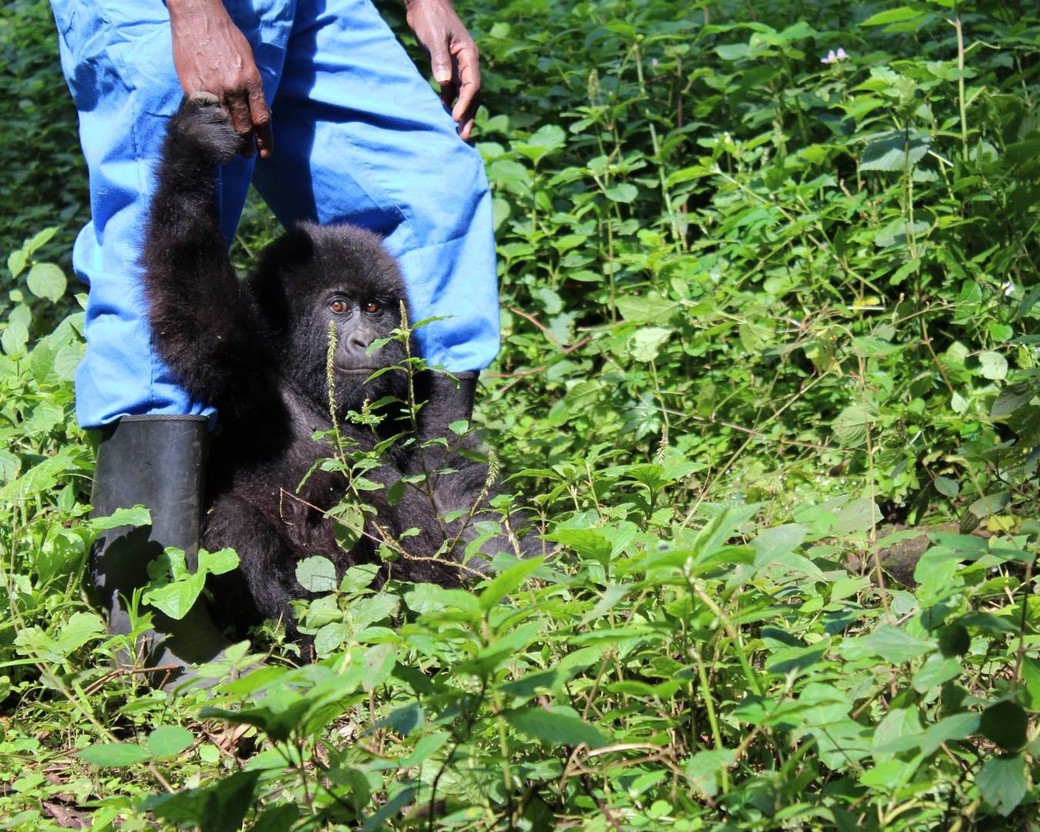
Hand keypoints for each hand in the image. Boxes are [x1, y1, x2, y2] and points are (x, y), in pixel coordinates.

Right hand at [167, 0, 272, 157]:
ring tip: (231, 150)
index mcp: (252, 80)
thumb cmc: (226, 36)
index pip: (262, 119)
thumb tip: (259, 110)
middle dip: (247, 145)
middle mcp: (234, 88)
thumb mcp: (249, 59)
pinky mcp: (193, 88)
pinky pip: (203, 115)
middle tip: (247, 154)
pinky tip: (211, 134)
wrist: (198, 17)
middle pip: (243, 128)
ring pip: (223, 126)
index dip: (265, 140)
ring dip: (228, 141)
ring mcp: (212, 89)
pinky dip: (209, 127)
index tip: (265, 153)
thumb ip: (254, 86)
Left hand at [404, 0, 480, 140]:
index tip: (456, 118)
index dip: (465, 103)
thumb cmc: (430, 16)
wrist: (423, 3)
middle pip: (471, 94)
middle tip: (464, 138)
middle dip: (468, 116)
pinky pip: (451, 89)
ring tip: (457, 133)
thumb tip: (444, 83)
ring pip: (462, 94)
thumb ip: (440, 59)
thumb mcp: (434, 37)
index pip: (472, 85)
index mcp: (469, 55)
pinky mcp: (446, 66)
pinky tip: (444, 115)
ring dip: (461, 113)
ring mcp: (457, 66)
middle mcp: (466, 63)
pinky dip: (449, 102)